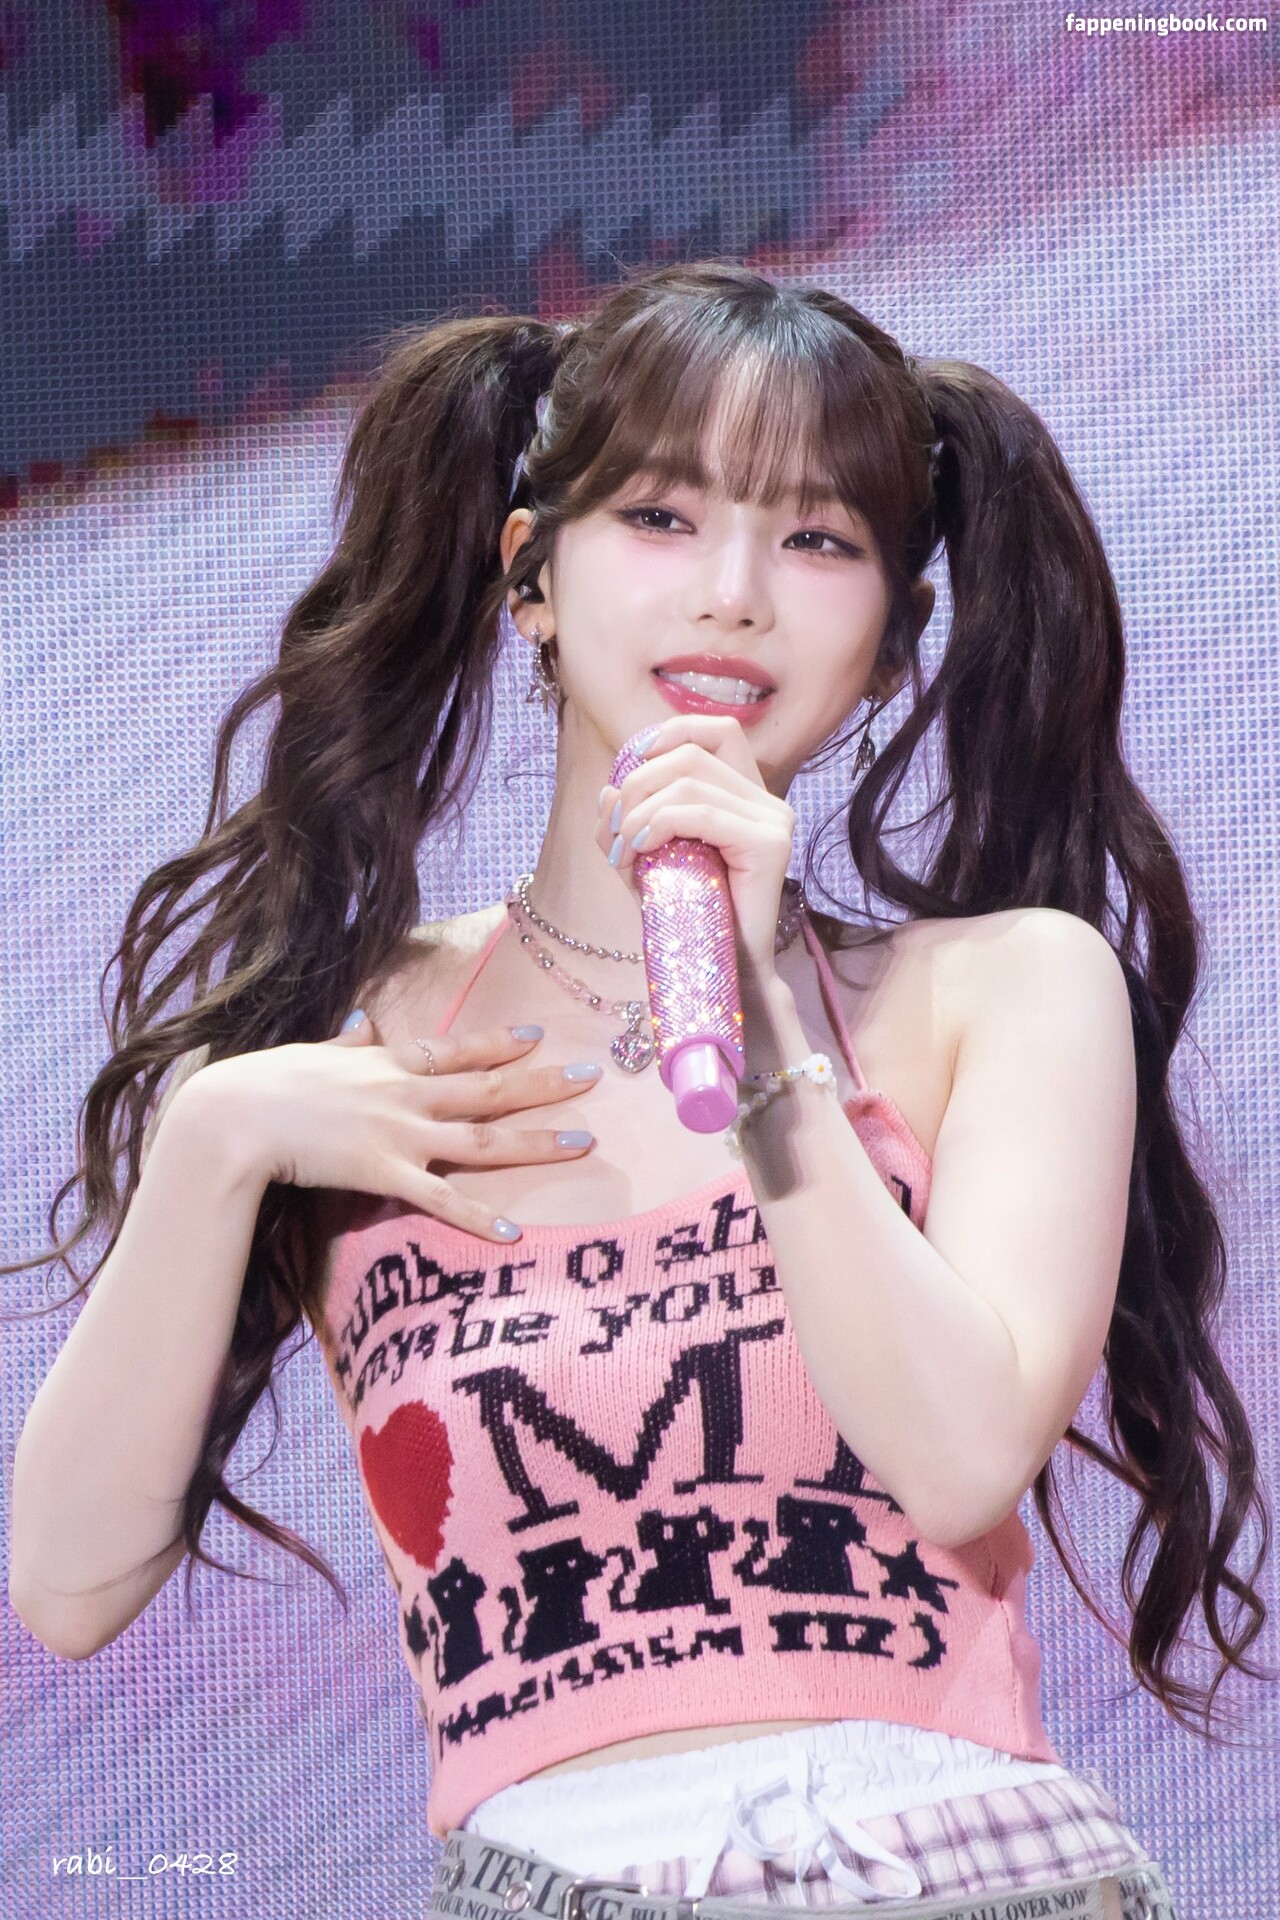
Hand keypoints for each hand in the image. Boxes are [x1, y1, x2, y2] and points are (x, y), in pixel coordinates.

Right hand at [182, 1018, 598, 1242]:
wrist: (233, 1115)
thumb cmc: (262, 1083)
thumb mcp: (312, 1052)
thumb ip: (346, 1043)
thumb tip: (363, 1022)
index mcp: (387, 1064)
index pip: (456, 1049)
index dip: (499, 1043)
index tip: (537, 1036)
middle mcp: (405, 1094)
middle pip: (489, 1088)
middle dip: (543, 1083)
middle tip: (592, 1076)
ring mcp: (399, 1134)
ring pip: (483, 1139)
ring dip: (537, 1141)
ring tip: (583, 1141)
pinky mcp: (383, 1174)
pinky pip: (441, 1200)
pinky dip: (478, 1217)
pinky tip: (514, 1231)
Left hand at [595, 714, 795, 979]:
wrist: (722, 972)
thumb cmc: (687, 920)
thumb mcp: (644, 862)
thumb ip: (626, 824)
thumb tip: (608, 790)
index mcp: (747, 797)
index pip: (718, 732)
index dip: (669, 733)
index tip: (630, 767)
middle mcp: (767, 802)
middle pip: (691, 754)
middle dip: (638, 782)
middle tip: (614, 828)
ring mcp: (774, 820)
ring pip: (689, 782)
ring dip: (640, 810)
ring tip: (623, 848)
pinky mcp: (769, 844)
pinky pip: (700, 813)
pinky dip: (658, 825)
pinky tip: (640, 851)